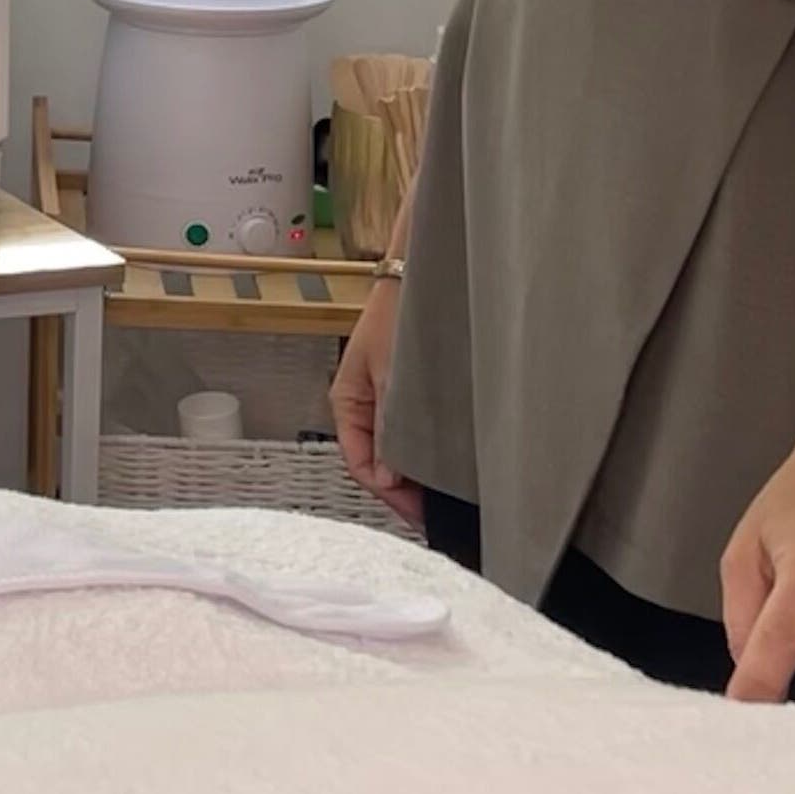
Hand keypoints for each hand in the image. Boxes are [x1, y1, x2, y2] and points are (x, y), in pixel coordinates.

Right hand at [328, 279, 423, 529]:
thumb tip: (387, 477)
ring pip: (396, 452)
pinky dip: (426, 454)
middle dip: (404, 490)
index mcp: (347, 403)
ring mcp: (386, 403)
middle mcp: (364, 407)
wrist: (423, 278)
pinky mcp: (407, 397)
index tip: (419, 515)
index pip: (360, 465)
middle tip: (437, 513)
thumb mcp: (392, 377)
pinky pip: (411, 436)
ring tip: (445, 494)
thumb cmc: (400, 316)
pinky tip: (447, 464)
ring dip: (416, 474)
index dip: (390, 495)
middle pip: (377, 464)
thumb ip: (389, 429)